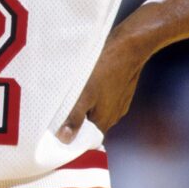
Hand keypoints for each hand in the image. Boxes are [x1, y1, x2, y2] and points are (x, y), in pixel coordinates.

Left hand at [56, 25, 150, 142]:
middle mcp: (114, 116)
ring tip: (76, 89)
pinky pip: (105, 98)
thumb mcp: (85, 93)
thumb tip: (64, 139)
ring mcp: (119, 104)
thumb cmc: (106, 69)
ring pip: (97, 109)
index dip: (71, 132)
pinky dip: (96, 93)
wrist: (129, 48)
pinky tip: (91, 80)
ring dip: (86, 103)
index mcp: (104, 122)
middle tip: (63, 102)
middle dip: (77, 115)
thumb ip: (75, 116)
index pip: (85, 138)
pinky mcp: (121, 91)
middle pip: (90, 123)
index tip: (58, 122)